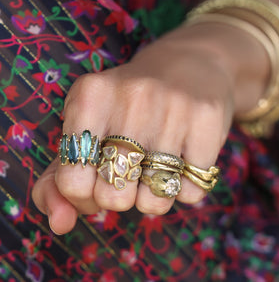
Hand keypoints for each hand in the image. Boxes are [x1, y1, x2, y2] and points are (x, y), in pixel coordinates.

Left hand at [32, 22, 266, 234]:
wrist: (188, 65)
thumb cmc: (130, 104)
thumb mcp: (87, 126)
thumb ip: (59, 179)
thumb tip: (59, 224)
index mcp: (90, 96)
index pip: (71, 182)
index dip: (82, 196)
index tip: (95, 181)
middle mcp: (131, 98)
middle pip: (113, 198)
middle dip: (119, 195)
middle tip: (129, 170)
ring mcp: (174, 109)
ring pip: (154, 202)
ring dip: (152, 194)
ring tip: (156, 164)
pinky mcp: (208, 121)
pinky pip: (190, 193)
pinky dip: (184, 188)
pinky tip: (184, 158)